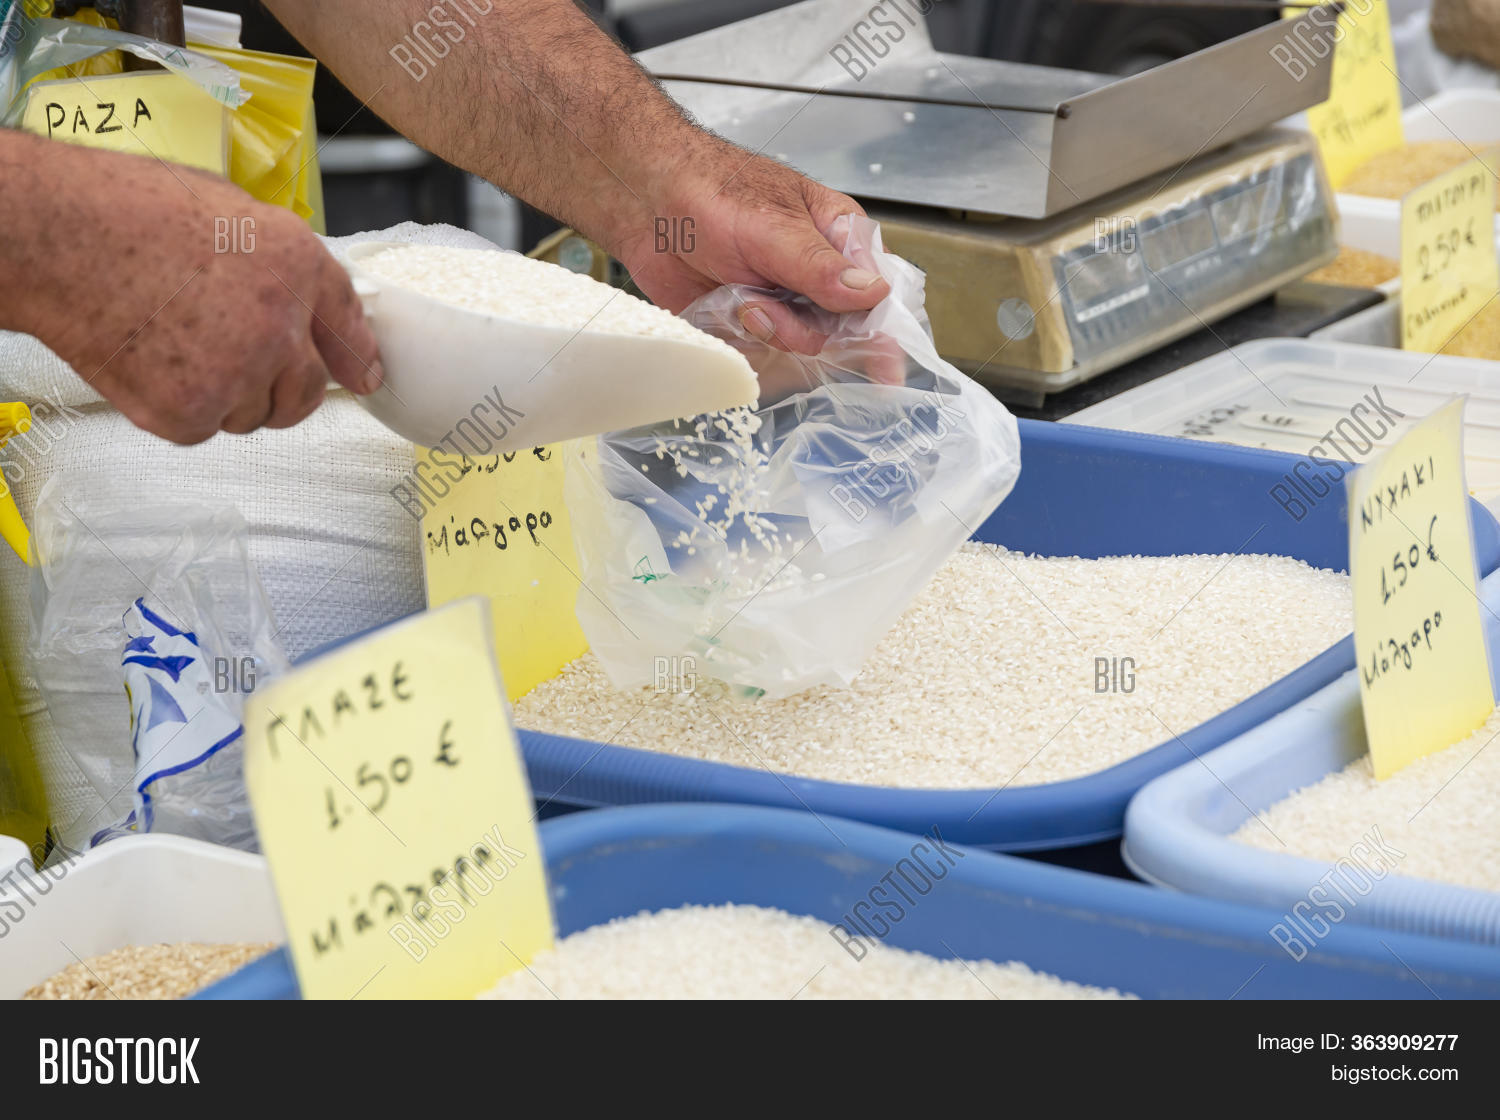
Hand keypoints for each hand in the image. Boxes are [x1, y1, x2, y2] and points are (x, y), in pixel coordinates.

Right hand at [10, 140, 381, 444]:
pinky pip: (201, 427)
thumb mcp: (230, 210)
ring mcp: (237, 374)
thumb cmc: (124, 210)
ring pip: (251, 414)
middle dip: (280, 388)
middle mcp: (280, 325)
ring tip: (173, 342)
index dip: (355, 359)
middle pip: (304, 392)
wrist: (55, 237)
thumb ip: (277, 261)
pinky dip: (177, 407)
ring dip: (224, 395)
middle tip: (231, 361)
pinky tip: (149, 360)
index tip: (363, 378)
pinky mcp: (189, 412)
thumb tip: (302, 303)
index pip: (348, 328)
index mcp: (296, 266)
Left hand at [608, 138, 890, 354]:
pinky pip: (764, 351)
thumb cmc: (709, 191)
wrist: (646, 202)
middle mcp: (818, 272)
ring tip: (740, 300)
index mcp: (839, 236)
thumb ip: (819, 264)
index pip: (878, 293)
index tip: (885, 370)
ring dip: (769, 331)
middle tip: (764, 307)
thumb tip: (872, 291)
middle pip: (840, 331)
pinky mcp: (753, 320)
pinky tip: (728, 309)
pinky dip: (744, 339)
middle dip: (803, 330)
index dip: (882, 332)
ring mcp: (786, 298)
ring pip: (801, 345)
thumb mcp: (770, 226)